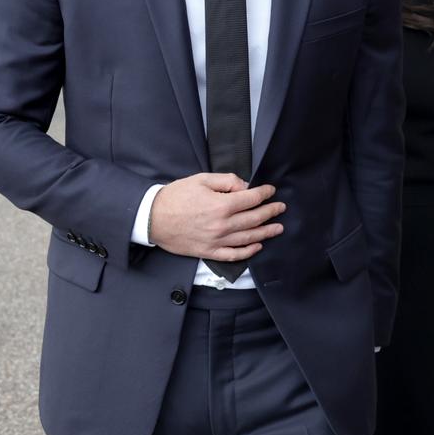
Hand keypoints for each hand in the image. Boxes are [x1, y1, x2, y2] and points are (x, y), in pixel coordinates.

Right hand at [150, 173, 285, 261]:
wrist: (153, 218)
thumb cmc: (176, 196)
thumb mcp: (201, 180)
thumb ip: (226, 181)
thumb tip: (244, 186)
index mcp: (221, 205)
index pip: (251, 199)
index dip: (265, 193)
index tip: (271, 190)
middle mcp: (222, 225)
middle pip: (254, 219)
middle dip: (270, 212)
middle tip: (280, 208)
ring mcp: (216, 241)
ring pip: (248, 238)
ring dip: (266, 232)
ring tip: (277, 228)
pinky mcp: (209, 251)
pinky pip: (233, 255)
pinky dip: (248, 252)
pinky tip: (257, 246)